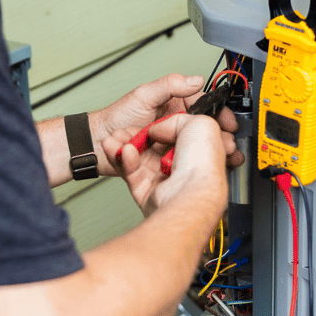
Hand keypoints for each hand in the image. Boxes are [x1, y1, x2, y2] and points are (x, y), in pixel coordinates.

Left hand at [94, 73, 242, 175]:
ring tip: (222, 161)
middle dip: (219, 139)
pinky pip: (179, 164)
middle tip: (230, 147)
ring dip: (209, 156)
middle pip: (202, 131)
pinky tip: (201, 170)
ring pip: (194, 150)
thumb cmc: (115, 118)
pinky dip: (192, 168)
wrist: (95, 145)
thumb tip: (195, 79)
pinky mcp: (162, 162)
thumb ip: (169, 85)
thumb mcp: (143, 95)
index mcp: (172, 106)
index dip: (219, 115)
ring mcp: (168, 145)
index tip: (229, 124)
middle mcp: (173, 125)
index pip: (202, 108)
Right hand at [102, 112, 228, 216]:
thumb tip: (157, 129)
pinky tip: (124, 151)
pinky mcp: (149, 196)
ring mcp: (165, 182)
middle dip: (134, 137)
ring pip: (139, 162)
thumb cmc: (202, 163)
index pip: (173, 136)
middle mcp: (182, 167)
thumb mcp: (199, 124)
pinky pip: (133, 176)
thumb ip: (175, 120)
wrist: (190, 192)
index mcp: (198, 152)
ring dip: (124, 148)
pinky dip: (126, 163)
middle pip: (152, 149)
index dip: (158, 128)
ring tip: (114, 140)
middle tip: (122, 130)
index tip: (149, 124)